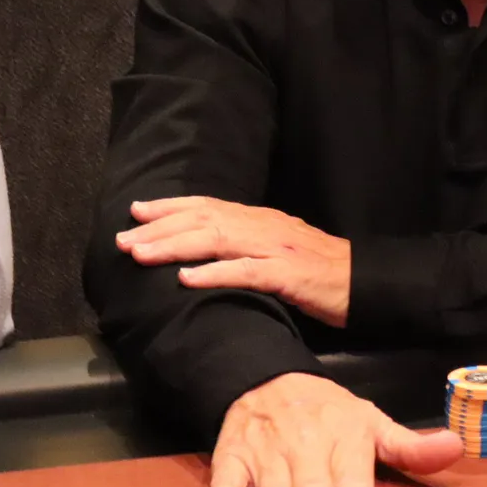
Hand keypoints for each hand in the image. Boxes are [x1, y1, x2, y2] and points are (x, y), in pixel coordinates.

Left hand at [117, 197, 352, 326]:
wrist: (363, 282)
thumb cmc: (318, 270)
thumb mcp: (277, 248)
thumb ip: (245, 244)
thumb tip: (204, 250)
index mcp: (258, 219)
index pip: (207, 205)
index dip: (170, 207)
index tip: (136, 210)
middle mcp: (262, 226)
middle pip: (202, 219)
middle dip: (159, 228)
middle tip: (123, 239)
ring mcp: (274, 249)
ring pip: (215, 240)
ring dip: (174, 247)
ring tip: (141, 254)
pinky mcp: (287, 275)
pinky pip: (245, 272)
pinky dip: (214, 273)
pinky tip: (187, 279)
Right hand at [206, 373, 462, 486]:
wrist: (267, 375)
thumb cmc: (328, 412)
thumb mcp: (371, 422)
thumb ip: (409, 446)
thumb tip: (456, 447)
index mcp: (344, 433)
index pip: (349, 473)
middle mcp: (304, 441)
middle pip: (310, 486)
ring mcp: (265, 449)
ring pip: (272, 486)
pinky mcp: (230, 454)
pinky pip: (224, 479)